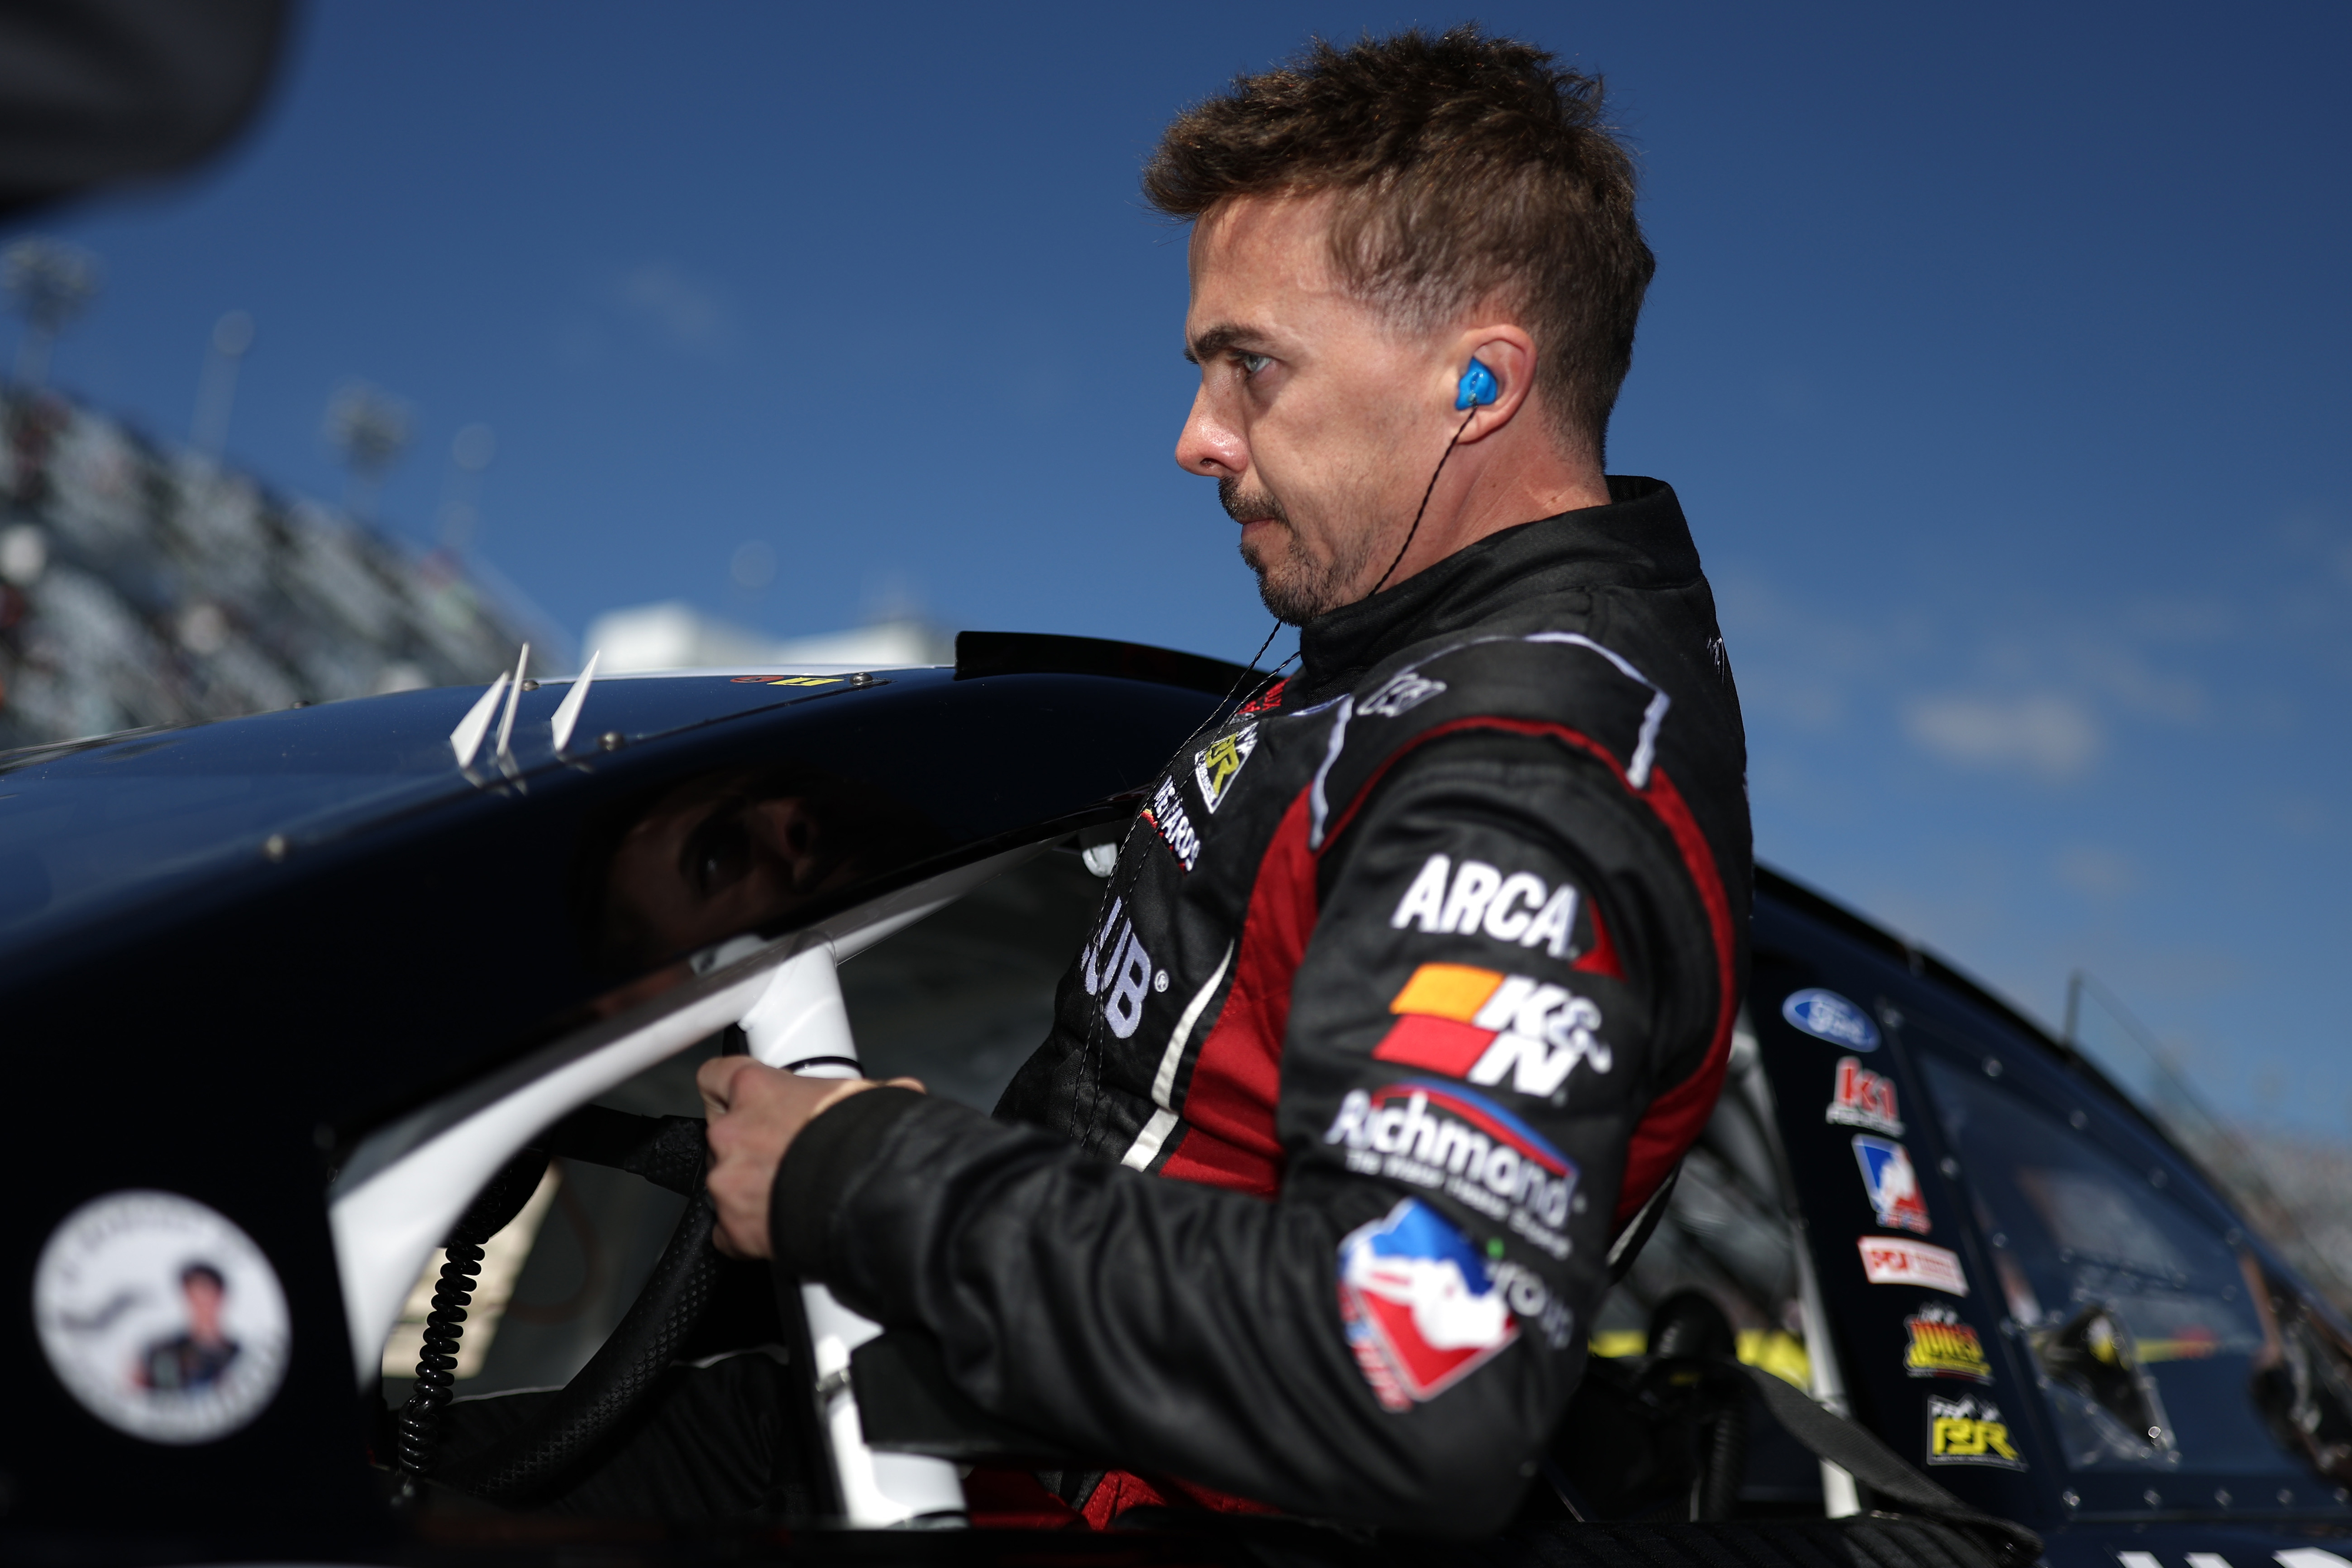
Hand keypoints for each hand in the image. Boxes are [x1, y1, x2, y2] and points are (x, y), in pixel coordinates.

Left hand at [696, 1057, 921, 1258]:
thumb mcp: (871, 1096)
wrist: (871, 1197)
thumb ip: (860, 1092)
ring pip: (726, 1182)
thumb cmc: (869, 1142)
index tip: (740, 1101)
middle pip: (722, 1135)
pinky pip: (727, 1231)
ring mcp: (727, 1181)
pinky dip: (748, 1232)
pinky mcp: (732, 1227)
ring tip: (791, 1195)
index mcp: (757, 1089)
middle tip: (787, 1157)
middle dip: (751, 1147)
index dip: (728, 1091)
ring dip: (751, 1189)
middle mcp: (732, 1131)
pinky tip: (779, 1226)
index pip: (715, 1077)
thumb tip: (900, 1090)